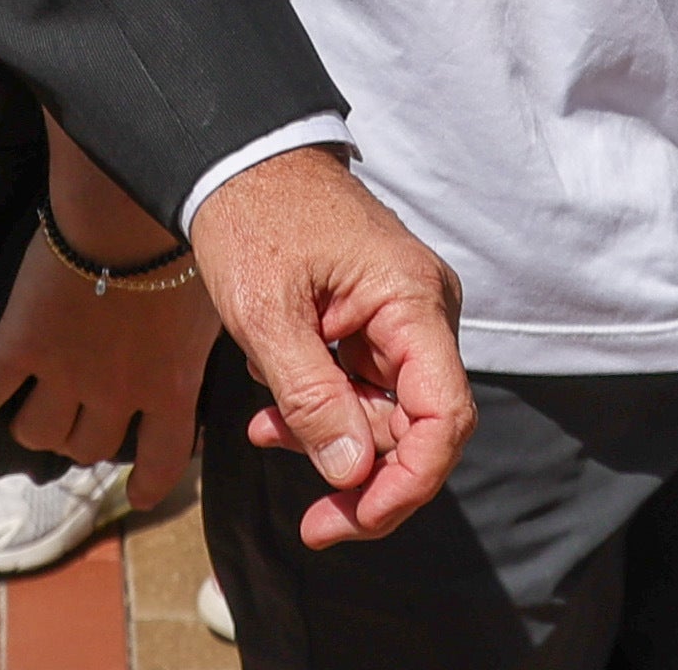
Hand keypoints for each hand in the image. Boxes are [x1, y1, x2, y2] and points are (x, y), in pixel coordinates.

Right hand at [0, 219, 221, 512]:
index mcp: (169, 388)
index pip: (161, 460)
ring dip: (36, 427)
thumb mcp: (218, 307)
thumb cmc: (182, 246)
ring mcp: (64, 372)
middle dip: (84, 441)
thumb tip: (239, 359)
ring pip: (39, 431)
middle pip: (89, 448)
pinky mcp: (21, 343)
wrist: (126, 210)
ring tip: (31, 411)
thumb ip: (211, 345)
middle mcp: (115, 393)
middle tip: (80, 423)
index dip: (147, 485)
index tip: (137, 495)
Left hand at [177, 144, 471, 544]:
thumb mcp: (266, 314)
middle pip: (419, 426)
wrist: (234, 156)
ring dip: (331, 440)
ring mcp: (401, 315)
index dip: (407, 482)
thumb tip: (352, 475)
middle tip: (315, 522)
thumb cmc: (250, 217)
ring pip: (386, 412)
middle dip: (364, 475)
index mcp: (413, 302)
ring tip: (265, 435)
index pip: (443, 417)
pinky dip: (322, 409)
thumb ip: (310, 397)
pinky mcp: (374, 319)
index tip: (352, 517)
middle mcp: (423, 311)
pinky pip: (363, 385)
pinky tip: (271, 419)